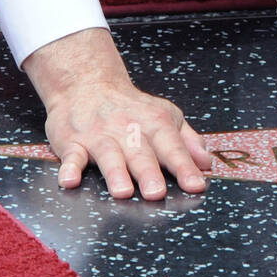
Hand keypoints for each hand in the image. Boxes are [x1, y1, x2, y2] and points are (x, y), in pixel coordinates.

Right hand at [22, 28, 212, 198]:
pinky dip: (69, 167)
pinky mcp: (72, 141)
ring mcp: (99, 135)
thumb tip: (207, 162)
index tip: (196, 185)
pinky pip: (71, 155)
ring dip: (115, 173)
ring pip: (109, 155)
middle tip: (157, 193)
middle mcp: (127, 129)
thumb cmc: (130, 108)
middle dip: (149, 172)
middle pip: (140, 152)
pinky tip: (70, 180)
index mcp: (154, 123)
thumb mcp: (164, 115)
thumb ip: (186, 140)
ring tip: (123, 192)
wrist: (86, 83)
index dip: (185, 166)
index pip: (172, 146)